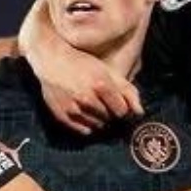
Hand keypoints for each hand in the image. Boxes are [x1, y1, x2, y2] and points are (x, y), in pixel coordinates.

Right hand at [20, 0, 143, 133]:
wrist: (51, 60)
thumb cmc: (82, 63)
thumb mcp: (107, 71)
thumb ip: (127, 91)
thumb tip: (140, 112)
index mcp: (100, 85)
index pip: (122, 111)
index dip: (121, 107)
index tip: (116, 101)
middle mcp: (86, 99)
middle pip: (110, 118)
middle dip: (110, 112)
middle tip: (102, 101)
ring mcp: (73, 109)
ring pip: (98, 126)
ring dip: (99, 118)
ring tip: (92, 105)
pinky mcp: (62, 116)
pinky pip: (83, 130)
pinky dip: (87, 124)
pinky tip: (84, 112)